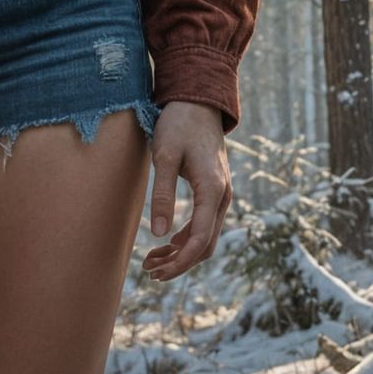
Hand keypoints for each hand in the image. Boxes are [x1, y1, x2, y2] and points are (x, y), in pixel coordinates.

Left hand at [142, 100, 231, 281]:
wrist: (198, 101)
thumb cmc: (178, 124)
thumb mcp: (164, 156)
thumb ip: (162, 195)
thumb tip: (158, 234)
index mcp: (212, 190)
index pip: (199, 240)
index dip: (179, 262)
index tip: (156, 272)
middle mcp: (222, 196)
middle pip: (205, 245)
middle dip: (179, 263)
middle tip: (149, 271)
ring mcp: (221, 194)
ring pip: (206, 236)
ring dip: (182, 253)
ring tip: (153, 260)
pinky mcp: (214, 190)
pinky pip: (205, 223)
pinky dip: (187, 237)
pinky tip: (167, 241)